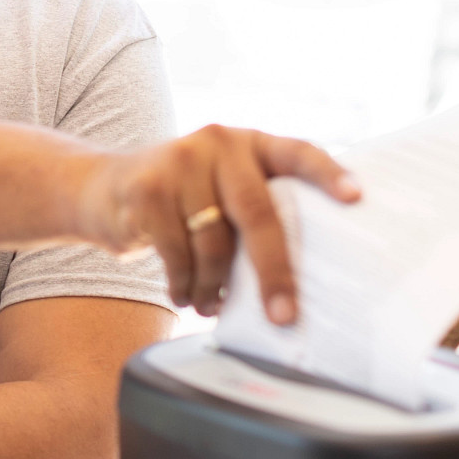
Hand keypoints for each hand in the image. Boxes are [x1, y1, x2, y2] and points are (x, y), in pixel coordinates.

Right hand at [75, 125, 358, 322]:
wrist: (103, 188)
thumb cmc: (181, 200)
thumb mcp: (221, 188)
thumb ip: (255, 208)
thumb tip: (302, 279)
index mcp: (250, 143)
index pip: (298, 153)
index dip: (328, 175)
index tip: (355, 199)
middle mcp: (218, 144)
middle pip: (257, 212)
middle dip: (273, 271)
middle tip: (283, 315)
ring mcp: (179, 163)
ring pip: (213, 242)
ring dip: (215, 286)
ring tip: (212, 304)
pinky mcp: (146, 189)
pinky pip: (176, 253)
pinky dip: (184, 284)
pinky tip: (184, 293)